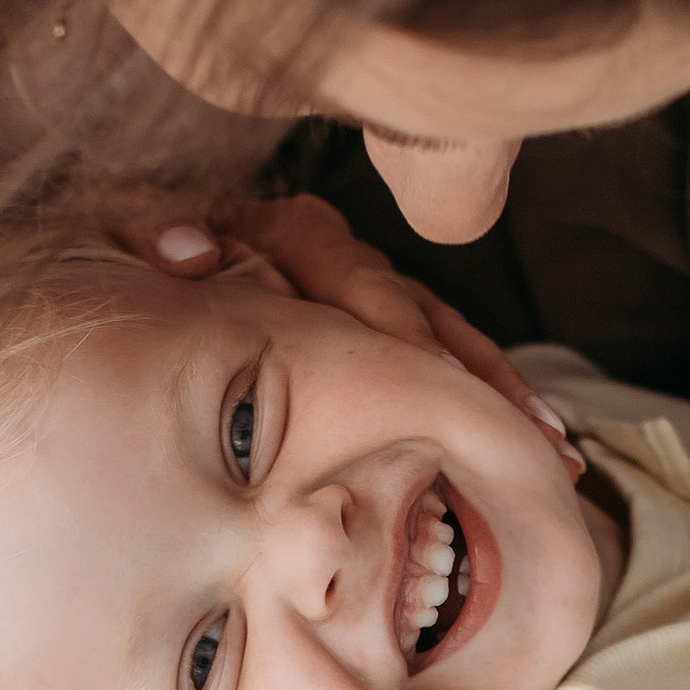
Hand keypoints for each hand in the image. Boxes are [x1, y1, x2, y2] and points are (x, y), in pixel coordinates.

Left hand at [130, 196, 586, 475]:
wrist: (142, 244)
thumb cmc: (134, 256)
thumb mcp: (132, 239)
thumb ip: (153, 234)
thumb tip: (189, 250)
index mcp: (285, 233)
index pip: (357, 282)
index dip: (400, 332)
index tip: (440, 384)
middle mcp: (339, 257)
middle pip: (425, 316)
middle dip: (481, 381)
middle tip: (533, 439)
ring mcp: (363, 288)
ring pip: (449, 340)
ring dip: (503, 398)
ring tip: (557, 455)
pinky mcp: (379, 317)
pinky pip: (448, 356)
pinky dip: (491, 398)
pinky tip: (542, 440)